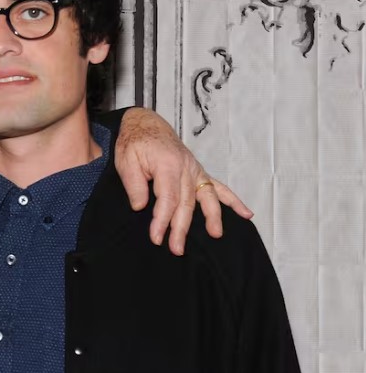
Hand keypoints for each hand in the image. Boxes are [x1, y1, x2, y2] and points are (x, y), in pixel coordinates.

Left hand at [115, 108, 252, 254]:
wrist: (145, 124)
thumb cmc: (134, 142)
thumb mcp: (125, 160)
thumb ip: (134, 184)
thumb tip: (140, 207)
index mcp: (167, 165)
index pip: (167, 199)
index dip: (162, 220)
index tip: (156, 237)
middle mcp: (186, 168)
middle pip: (186, 203)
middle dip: (182, 228)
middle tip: (176, 248)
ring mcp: (195, 170)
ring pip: (206, 197)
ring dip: (212, 217)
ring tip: (215, 234)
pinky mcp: (199, 172)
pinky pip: (219, 187)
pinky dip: (233, 201)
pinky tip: (246, 214)